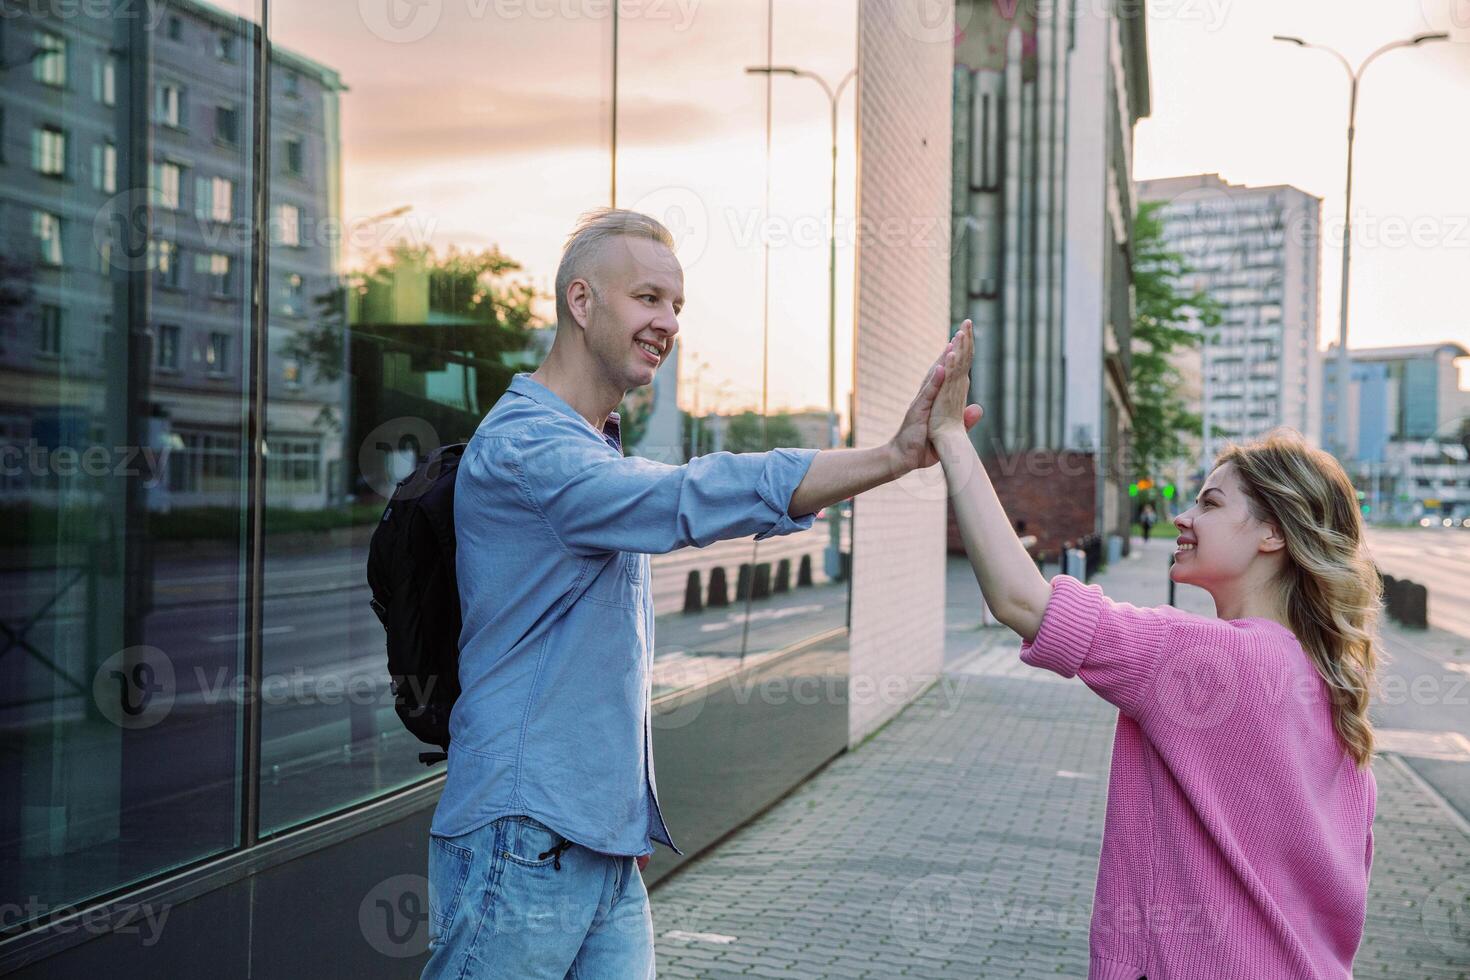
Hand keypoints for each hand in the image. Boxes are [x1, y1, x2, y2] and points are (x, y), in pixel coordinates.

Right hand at [889, 325, 982, 471]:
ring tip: (953, 343)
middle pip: (940, 369)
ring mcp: (922, 403)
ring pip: (934, 377)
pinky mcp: (918, 412)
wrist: (901, 459)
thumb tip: (979, 408)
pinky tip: (942, 368)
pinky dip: (935, 381)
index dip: (955, 359)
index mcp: (934, 400)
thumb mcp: (947, 433)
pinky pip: (927, 394)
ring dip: (943, 360)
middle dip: (951, 350)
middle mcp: (927, 397)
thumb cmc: (922, 447)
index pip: (947, 375)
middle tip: (961, 331)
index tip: (964, 342)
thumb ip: (963, 420)